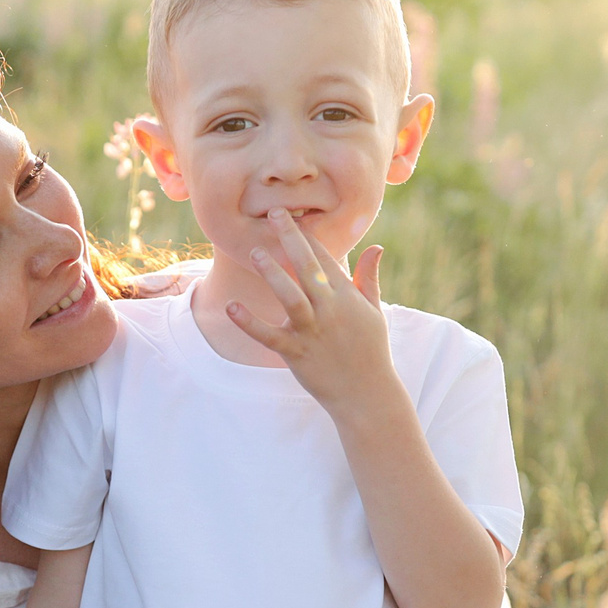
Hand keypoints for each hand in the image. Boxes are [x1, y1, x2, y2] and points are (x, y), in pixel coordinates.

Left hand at [227, 209, 403, 417]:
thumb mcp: (374, 310)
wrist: (367, 394)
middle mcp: (330, 309)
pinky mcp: (296, 353)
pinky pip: (269, 336)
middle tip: (274, 213)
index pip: (325, 258)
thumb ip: (369, 277)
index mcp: (347, 296)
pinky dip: (249, 322)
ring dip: (273, 275)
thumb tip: (376, 247)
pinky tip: (231, 307)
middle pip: (308, 267)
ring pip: (290, 297)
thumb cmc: (371, 349)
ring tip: (256, 253)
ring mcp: (312, 331)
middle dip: (291, 239)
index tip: (293, 215)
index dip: (308, 236)